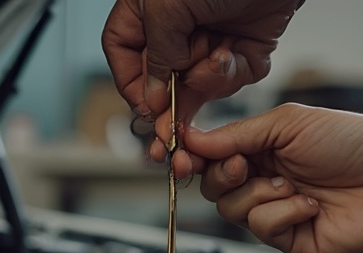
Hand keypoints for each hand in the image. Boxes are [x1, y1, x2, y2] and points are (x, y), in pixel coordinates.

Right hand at [102, 0, 301, 172]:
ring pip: (195, 87)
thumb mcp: (169, 7)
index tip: (144, 108)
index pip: (123, 54)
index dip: (131, 84)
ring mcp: (208, 41)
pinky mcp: (239, 50)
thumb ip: (156, 54)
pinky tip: (233, 50)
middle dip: (169, 103)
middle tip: (170, 130)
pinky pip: (228, 81)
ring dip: (204, 82)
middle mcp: (176, 29)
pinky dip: (230, 73)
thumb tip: (153, 97)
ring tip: (216, 56)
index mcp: (147, 12)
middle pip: (159, 80)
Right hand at [183, 103, 362, 252]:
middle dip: (221, 175)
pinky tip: (312, 206)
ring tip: (295, 184)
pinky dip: (284, 213)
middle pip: (213, 187)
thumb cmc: (361, 144)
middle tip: (243, 166)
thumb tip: (192, 139)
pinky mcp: (291, 241)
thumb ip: (236, 133)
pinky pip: (262, 228)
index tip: (180, 154)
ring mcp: (279, 213)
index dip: (192, 156)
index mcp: (266, 149)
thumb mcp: (290, 123)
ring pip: (231, 210)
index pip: (212, 157)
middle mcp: (268, 181)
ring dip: (260, 193)